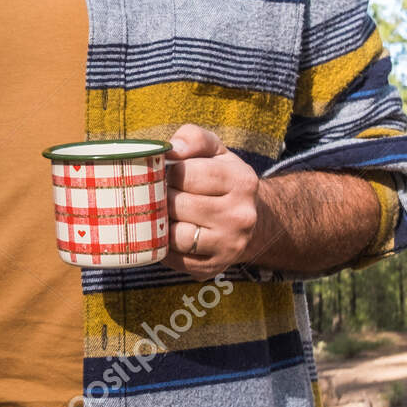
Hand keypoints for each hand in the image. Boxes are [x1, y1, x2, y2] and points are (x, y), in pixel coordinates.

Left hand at [163, 123, 262, 274]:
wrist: (248, 220)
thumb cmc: (221, 179)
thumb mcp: (215, 151)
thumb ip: (194, 138)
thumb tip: (171, 149)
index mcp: (242, 182)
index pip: (186, 174)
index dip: (167, 172)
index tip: (165, 173)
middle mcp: (241, 216)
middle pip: (177, 205)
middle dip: (160, 197)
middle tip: (158, 193)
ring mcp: (229, 245)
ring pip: (174, 235)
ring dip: (159, 223)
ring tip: (161, 212)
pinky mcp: (213, 267)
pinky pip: (173, 259)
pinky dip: (163, 247)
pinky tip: (167, 234)